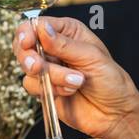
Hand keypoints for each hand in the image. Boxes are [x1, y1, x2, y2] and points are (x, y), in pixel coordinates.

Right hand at [14, 16, 138, 138]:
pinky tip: (69, 91)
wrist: (114, 113)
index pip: (37, 25)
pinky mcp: (44, 87)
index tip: (27, 43)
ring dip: (52, 77)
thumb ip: (63, 44)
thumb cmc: (111, 81)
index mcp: (67, 32)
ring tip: (75, 82)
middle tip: (39, 67)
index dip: (28, 33)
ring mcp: (48, 68)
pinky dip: (50, 89)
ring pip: (28, 68)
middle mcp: (54, 48)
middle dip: (31, 58)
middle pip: (24, 45)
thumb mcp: (91, 57)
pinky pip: (31, 85)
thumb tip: (41, 29)